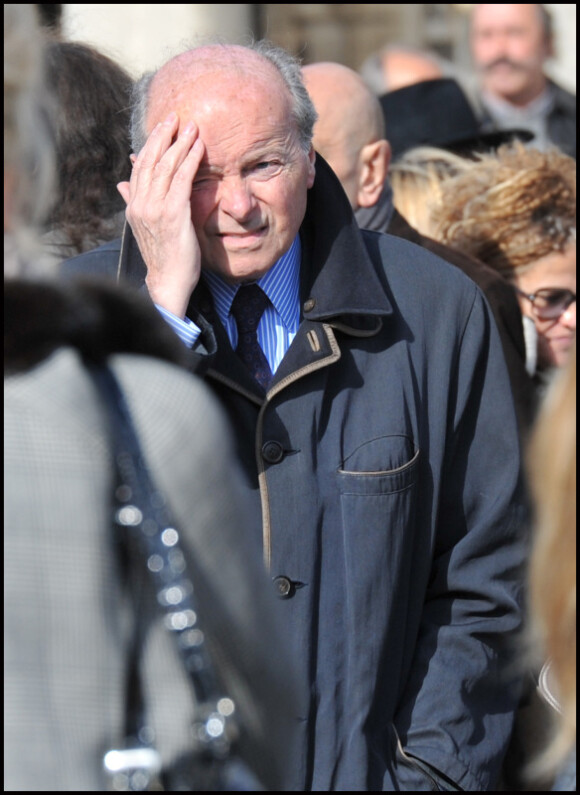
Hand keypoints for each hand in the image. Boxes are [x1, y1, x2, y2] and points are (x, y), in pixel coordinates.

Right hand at [117, 112, 204, 318]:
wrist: (168, 281)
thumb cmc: (164, 256)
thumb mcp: (146, 226)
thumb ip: (135, 202)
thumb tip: (122, 184)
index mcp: (134, 205)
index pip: (141, 167)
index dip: (150, 144)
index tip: (162, 127)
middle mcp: (140, 203)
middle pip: (151, 161)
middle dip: (163, 136)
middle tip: (175, 116)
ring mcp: (155, 208)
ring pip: (166, 166)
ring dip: (180, 143)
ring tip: (191, 126)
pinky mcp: (173, 214)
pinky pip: (182, 179)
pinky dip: (190, 160)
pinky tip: (198, 147)